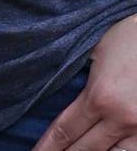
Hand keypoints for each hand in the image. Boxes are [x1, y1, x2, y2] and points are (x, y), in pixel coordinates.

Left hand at [34, 15, 136, 150]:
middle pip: (88, 149)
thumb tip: (56, 89)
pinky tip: (108, 150)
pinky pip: (135, 150)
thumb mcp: (93, 50)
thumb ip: (76, 75)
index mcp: (100, 97)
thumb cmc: (129, 36)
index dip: (48, 146)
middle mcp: (123, 118)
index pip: (66, 130)